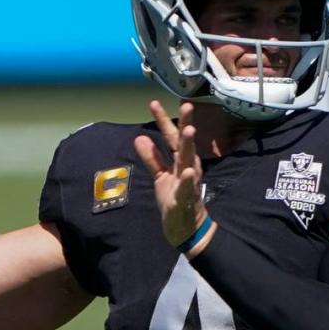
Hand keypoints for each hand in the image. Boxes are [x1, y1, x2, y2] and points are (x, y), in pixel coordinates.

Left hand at [134, 101, 207, 246]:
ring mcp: (188, 182)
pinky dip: (188, 180)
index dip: (163, 120)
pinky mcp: (186, 199)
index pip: (171, 137)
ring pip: (189, 161)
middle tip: (187, 105)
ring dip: (189, 146)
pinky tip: (188, 170)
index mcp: (179, 160)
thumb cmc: (174, 197)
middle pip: (185, 143)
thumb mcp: (160, 176)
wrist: (186, 226)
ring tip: (188, 130)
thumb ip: (151, 158)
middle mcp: (187, 167)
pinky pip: (188, 188)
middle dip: (186, 124)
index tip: (153, 103)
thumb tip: (139, 138)